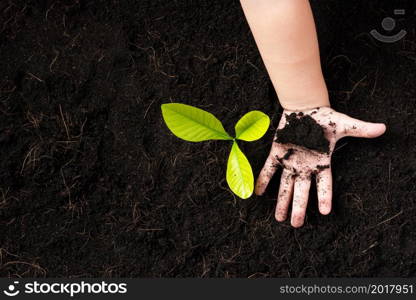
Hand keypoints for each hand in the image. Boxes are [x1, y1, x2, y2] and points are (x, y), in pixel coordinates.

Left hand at [256, 107, 385, 226]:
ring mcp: (290, 161)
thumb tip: (383, 128)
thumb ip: (360, 129)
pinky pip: (269, 168)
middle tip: (296, 224)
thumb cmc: (324, 117)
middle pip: (302, 191)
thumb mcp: (343, 124)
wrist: (304, 107)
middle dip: (299, 207)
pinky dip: (263, 179)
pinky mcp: (276, 153)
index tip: (325, 212)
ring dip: (281, 200)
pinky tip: (258, 192)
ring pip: (285, 185)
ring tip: (278, 217)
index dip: (324, 196)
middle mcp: (305, 166)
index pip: (324, 183)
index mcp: (321, 162)